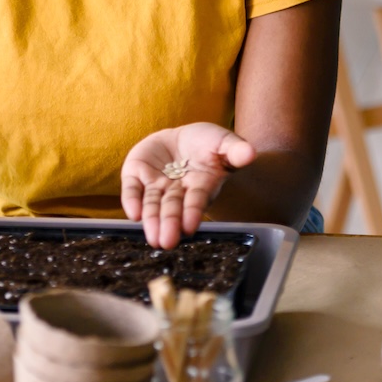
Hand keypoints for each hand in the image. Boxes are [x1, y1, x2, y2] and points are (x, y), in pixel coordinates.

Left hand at [120, 122, 255, 248]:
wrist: (182, 138)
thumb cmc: (207, 144)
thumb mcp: (223, 142)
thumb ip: (235, 150)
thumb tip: (251, 153)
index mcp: (200, 185)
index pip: (196, 199)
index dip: (193, 211)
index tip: (189, 227)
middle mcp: (176, 191)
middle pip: (172, 207)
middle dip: (169, 224)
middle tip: (166, 242)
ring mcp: (155, 184)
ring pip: (152, 204)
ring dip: (151, 220)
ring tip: (152, 238)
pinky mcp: (136, 174)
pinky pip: (131, 188)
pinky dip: (130, 200)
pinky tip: (132, 214)